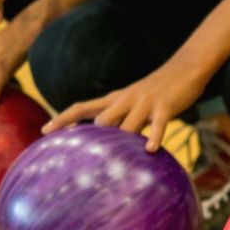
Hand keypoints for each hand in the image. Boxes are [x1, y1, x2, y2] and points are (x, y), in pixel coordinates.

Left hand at [43, 59, 208, 150]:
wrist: (185, 68)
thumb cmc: (159, 91)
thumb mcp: (136, 103)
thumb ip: (125, 120)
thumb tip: (113, 144)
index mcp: (115, 98)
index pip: (82, 107)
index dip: (62, 119)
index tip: (45, 131)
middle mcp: (125, 99)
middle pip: (100, 119)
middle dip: (89, 136)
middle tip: (77, 156)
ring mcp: (144, 103)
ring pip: (126, 124)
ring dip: (120, 139)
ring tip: (114, 161)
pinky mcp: (164, 106)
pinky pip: (157, 124)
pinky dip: (154, 137)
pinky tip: (151, 150)